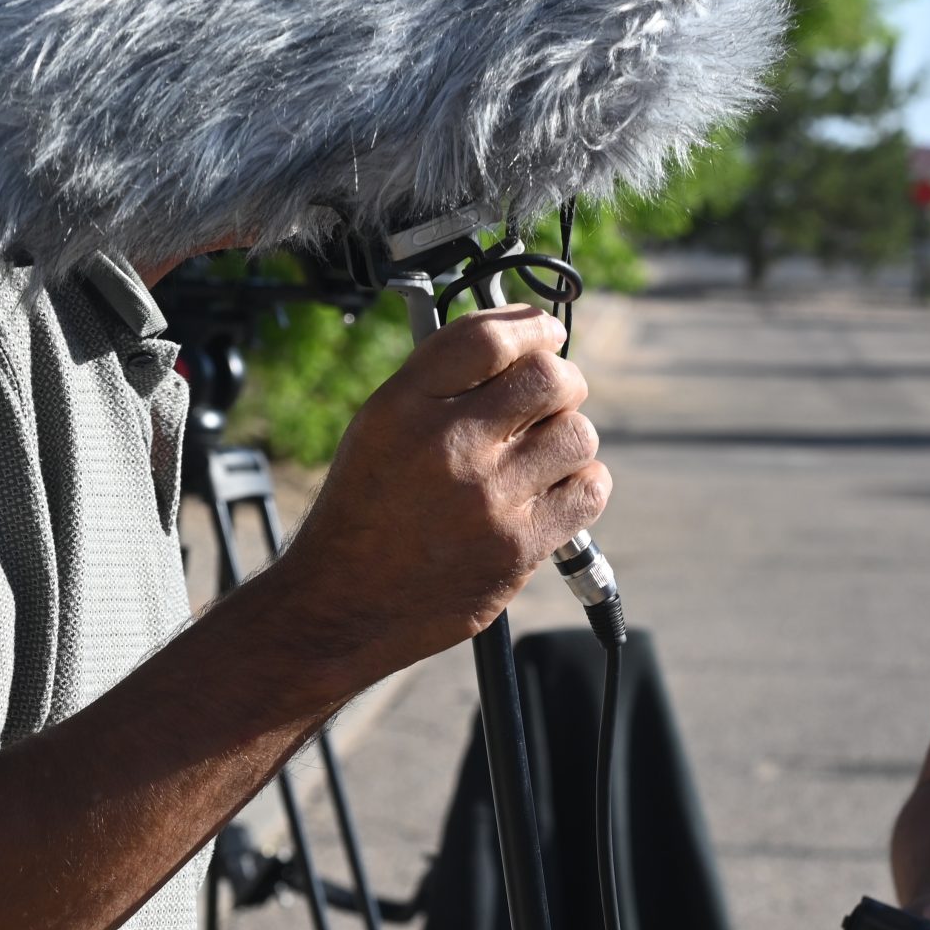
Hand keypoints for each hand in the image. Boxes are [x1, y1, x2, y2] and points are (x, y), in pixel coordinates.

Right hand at [263, 306, 608, 689]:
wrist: (341, 603)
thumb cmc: (365, 509)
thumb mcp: (380, 427)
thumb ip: (443, 384)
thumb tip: (521, 342)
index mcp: (404, 408)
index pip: (488, 339)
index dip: (530, 326)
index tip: (547, 332)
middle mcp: (447, 447)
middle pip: (549, 378)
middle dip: (562, 382)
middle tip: (553, 398)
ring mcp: (487, 499)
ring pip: (578, 434)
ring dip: (569, 438)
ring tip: (541, 456)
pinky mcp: (517, 547)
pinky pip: (588, 490)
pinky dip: (582, 484)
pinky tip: (553, 491)